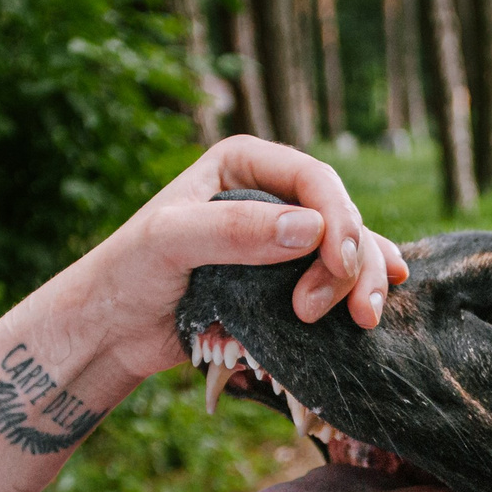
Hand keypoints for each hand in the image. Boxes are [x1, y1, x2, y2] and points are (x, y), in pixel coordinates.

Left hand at [56, 136, 408, 384]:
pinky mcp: (283, 279)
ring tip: (363, 322)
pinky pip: (336, 278)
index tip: (338, 267)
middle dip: (351, 262)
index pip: (314, 179)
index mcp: (244, 163)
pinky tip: (378, 304)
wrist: (113, 328)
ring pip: (348, 249)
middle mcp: (270, 193)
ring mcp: (280, 238)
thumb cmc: (128, 273)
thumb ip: (234, 231)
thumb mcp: (170, 241)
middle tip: (332, 311)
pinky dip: (358, 290)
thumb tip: (312, 229)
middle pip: (339, 217)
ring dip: (364, 282)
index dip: (339, 220)